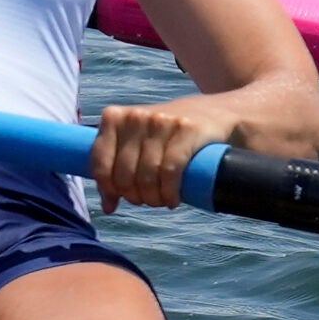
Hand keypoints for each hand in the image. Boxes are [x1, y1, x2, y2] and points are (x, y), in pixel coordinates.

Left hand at [88, 95, 236, 212]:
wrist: (219, 113)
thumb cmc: (170, 134)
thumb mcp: (139, 139)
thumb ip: (119, 164)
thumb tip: (107, 206)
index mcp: (115, 116)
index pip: (99, 161)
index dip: (107, 188)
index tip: (117, 202)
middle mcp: (135, 116)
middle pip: (124, 172)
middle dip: (134, 196)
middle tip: (147, 201)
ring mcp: (162, 121)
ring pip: (147, 174)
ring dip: (153, 198)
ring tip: (161, 201)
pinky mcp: (188, 129)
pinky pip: (170, 169)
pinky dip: (170, 191)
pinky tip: (173, 200)